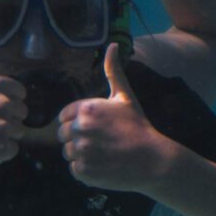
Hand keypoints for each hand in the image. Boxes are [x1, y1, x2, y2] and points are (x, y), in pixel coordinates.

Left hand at [58, 44, 174, 191]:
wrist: (152, 160)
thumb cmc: (137, 126)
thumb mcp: (125, 96)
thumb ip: (113, 71)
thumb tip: (112, 44)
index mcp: (86, 108)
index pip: (63, 117)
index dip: (78, 122)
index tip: (97, 128)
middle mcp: (81, 128)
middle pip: (63, 135)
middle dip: (78, 139)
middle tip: (102, 142)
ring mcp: (82, 151)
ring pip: (68, 153)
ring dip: (82, 155)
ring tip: (104, 154)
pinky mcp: (84, 171)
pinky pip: (74, 170)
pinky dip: (86, 171)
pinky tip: (103, 166)